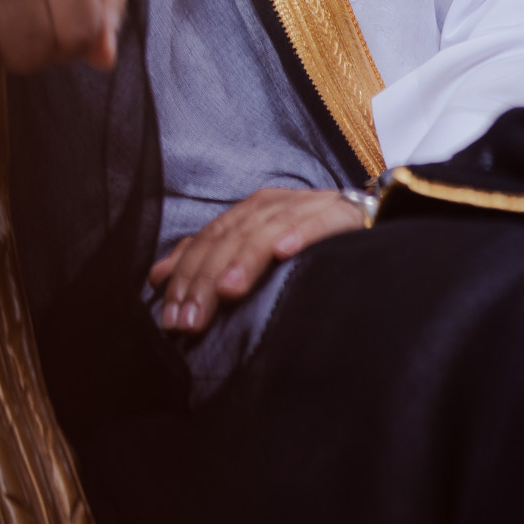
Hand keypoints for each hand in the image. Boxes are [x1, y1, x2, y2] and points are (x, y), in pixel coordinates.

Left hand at [149, 186, 365, 332]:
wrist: (367, 215)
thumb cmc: (305, 238)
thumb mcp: (252, 244)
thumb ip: (208, 257)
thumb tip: (156, 276)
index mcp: (249, 211)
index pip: (207, 241)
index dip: (185, 277)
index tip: (170, 317)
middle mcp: (272, 204)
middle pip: (230, 238)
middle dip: (206, 279)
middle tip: (191, 319)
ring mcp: (305, 206)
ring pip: (266, 230)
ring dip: (244, 260)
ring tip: (227, 290)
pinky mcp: (340, 213)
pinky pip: (316, 222)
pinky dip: (298, 234)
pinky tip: (284, 252)